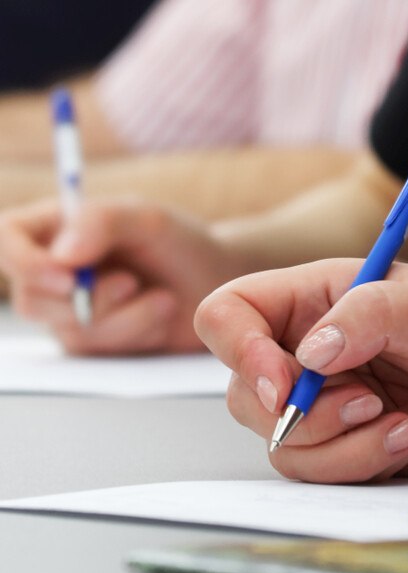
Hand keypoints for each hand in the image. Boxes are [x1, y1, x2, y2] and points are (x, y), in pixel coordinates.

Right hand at [0, 198, 250, 353]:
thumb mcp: (150, 220)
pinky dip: (137, 333)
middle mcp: (54, 271)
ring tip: (163, 297)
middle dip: (91, 300)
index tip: (68, 277)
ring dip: (126, 318)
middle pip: (33, 299)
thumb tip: (61, 254)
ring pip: (72, 331)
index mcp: (54, 228)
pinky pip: (102, 350)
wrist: (219, 283)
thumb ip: (102, 223)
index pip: (6, 240)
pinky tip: (161, 314)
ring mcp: (71, 312)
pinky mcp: (97, 342)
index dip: (25, 263)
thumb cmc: (182, 244)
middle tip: (132, 282)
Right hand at [195, 260, 407, 482]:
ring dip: (345, 446)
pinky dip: (370, 462)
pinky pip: (330, 473)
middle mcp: (314, 353)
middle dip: (303, 415)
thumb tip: (310, 356)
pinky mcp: (356, 447)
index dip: (239, 352)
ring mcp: (333, 404)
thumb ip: (366, 316)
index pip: (231, 315)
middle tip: (367, 405)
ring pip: (288, 447)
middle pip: (247, 396)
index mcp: (317, 299)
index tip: (281, 385)